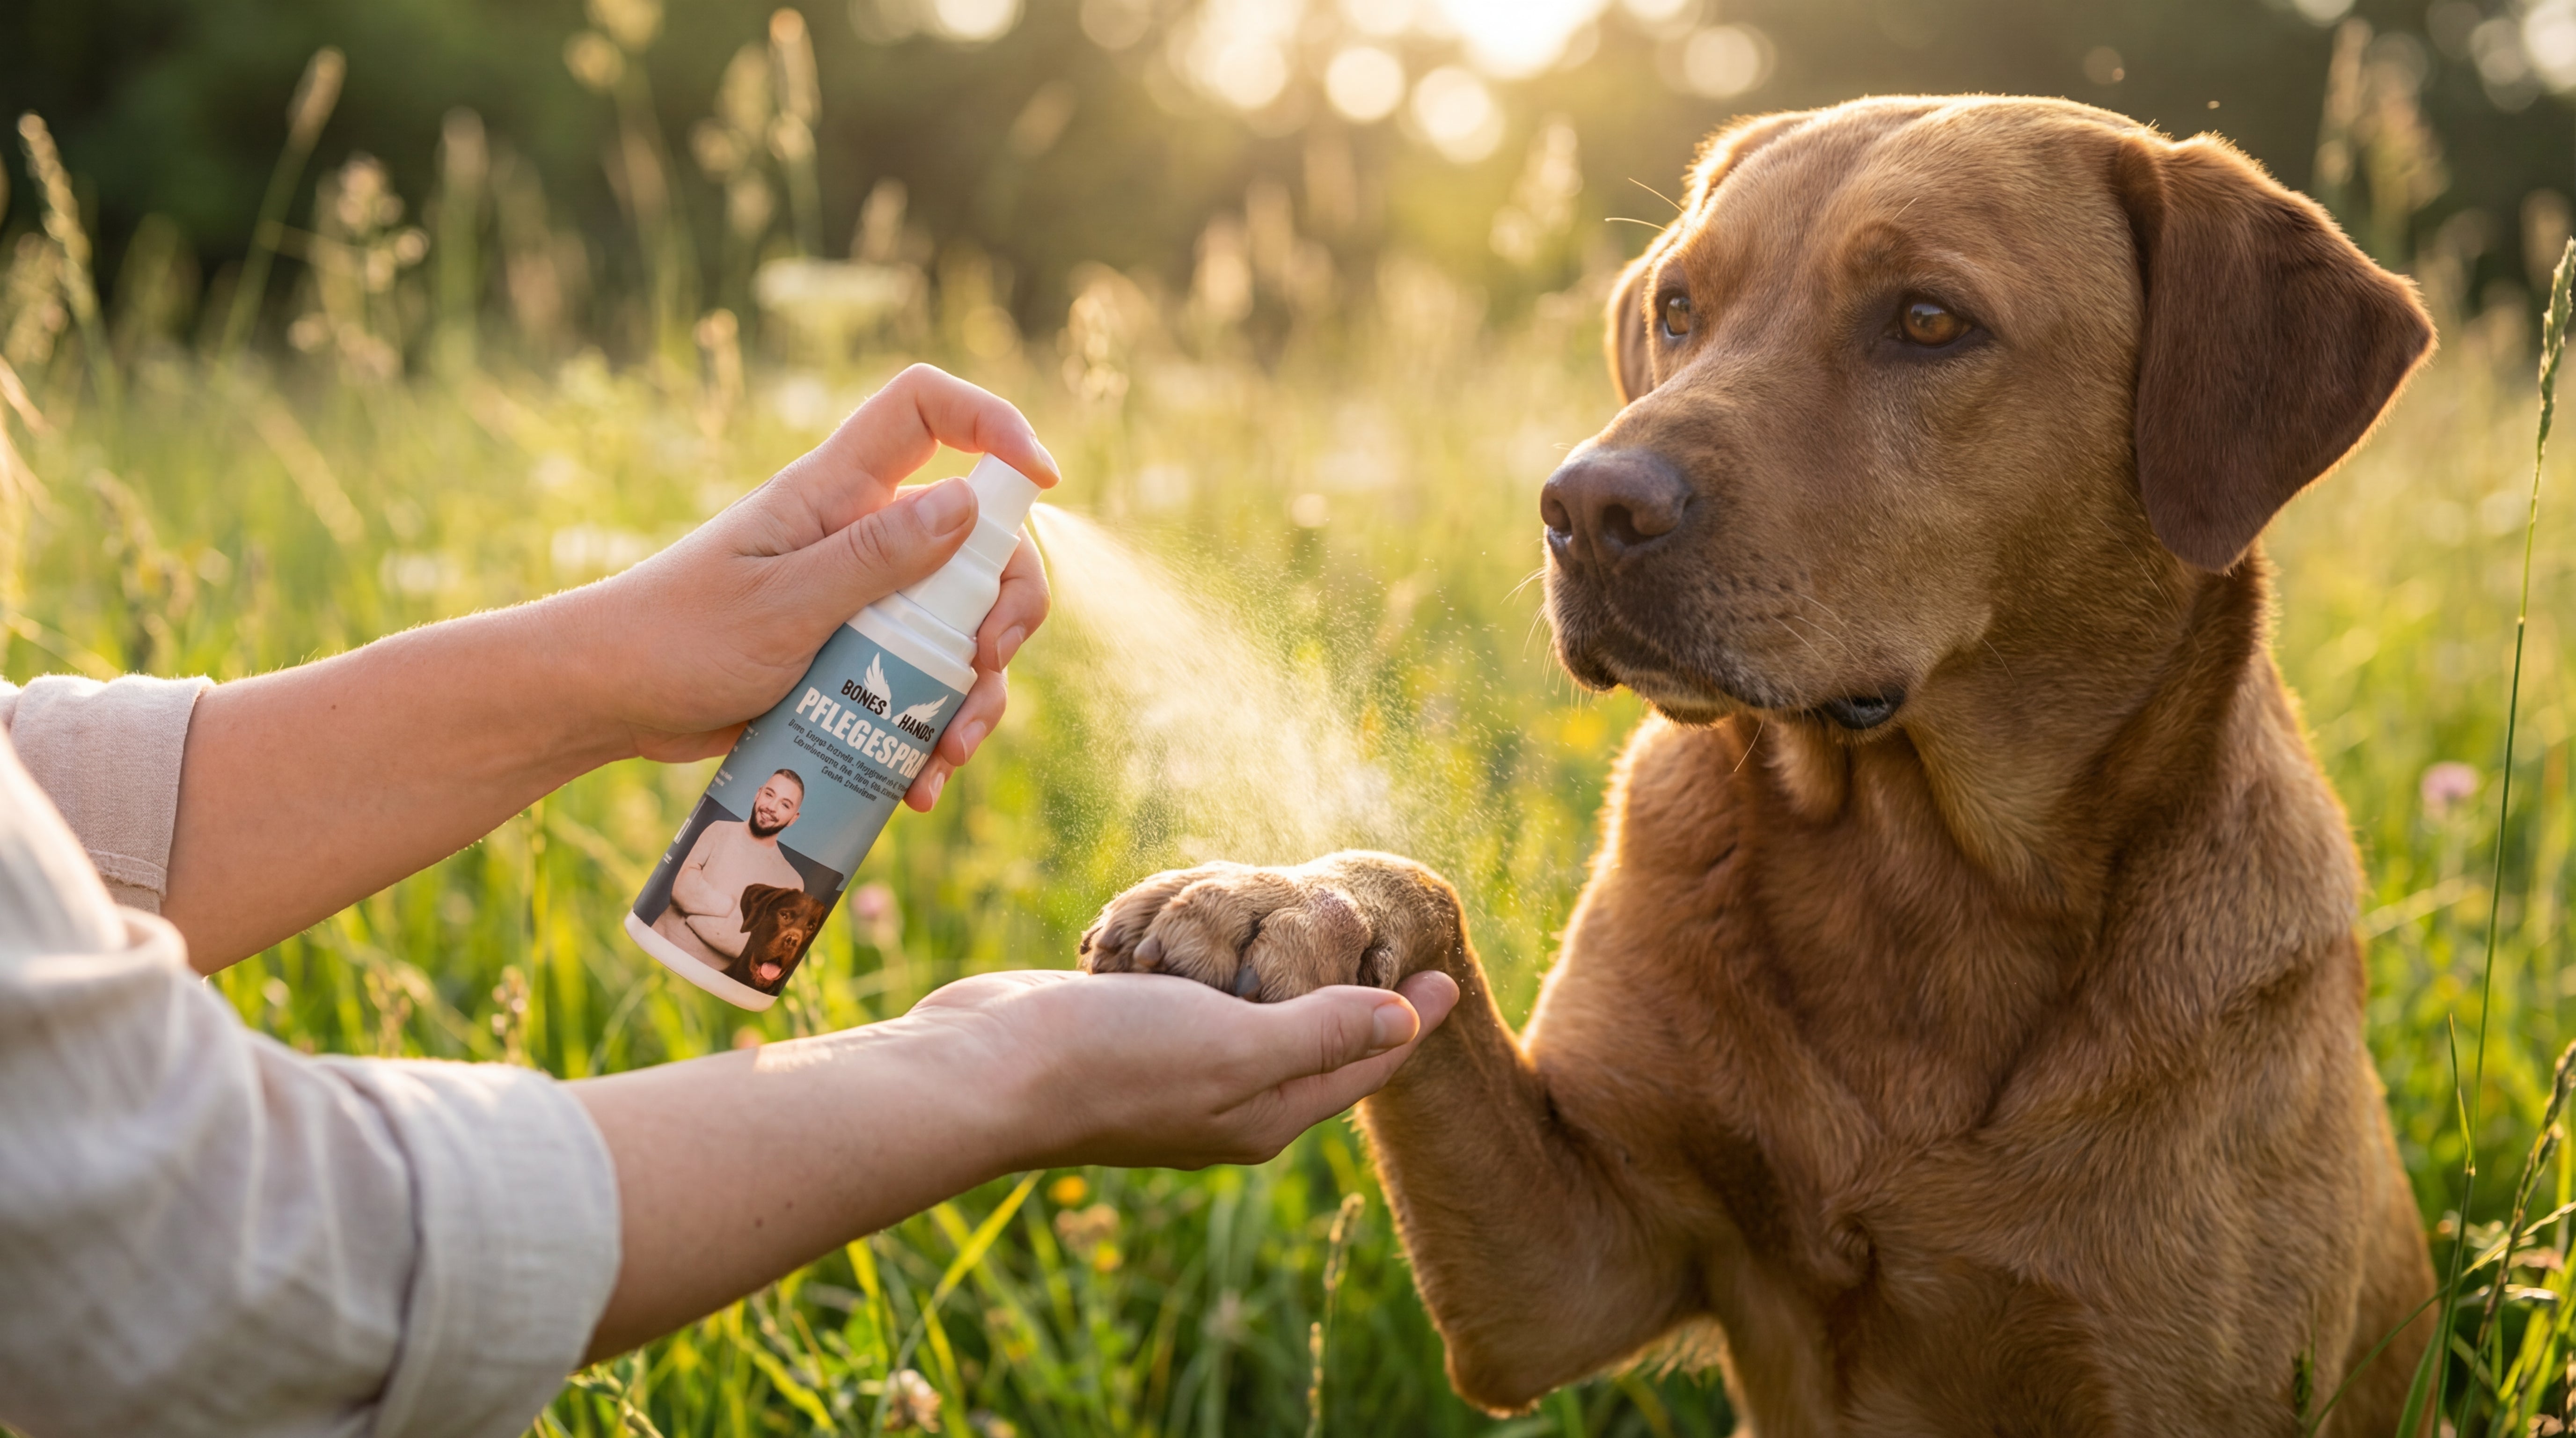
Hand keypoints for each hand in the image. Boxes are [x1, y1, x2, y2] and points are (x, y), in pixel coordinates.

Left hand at [572, 364, 1057, 807]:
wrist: (610, 702)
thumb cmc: (676, 640)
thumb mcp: (781, 604)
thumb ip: (874, 557)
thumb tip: (969, 505)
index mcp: (836, 491)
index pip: (928, 412)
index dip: (993, 423)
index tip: (1041, 478)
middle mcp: (861, 534)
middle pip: (979, 538)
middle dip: (1007, 601)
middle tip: (987, 661)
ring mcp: (864, 598)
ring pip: (962, 624)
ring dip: (976, 691)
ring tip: (947, 754)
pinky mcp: (857, 658)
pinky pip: (924, 684)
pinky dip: (935, 732)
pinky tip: (920, 782)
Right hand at [902, 967, 1463, 1168]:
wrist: (983, 1073)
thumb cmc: (1112, 1060)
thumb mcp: (1236, 1045)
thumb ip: (1320, 1035)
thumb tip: (1406, 1023)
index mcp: (1262, 1115)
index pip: (1359, 1065)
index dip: (1410, 1018)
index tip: (1451, 973)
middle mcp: (1222, 1102)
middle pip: (1312, 1049)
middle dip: (1359, 1007)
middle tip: (1399, 959)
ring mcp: (1170, 1072)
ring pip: (1249, 1024)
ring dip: (1287, 986)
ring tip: (1322, 945)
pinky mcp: (1124, 1037)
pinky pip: (1192, 1005)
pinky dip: (1219, 974)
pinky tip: (1224, 946)